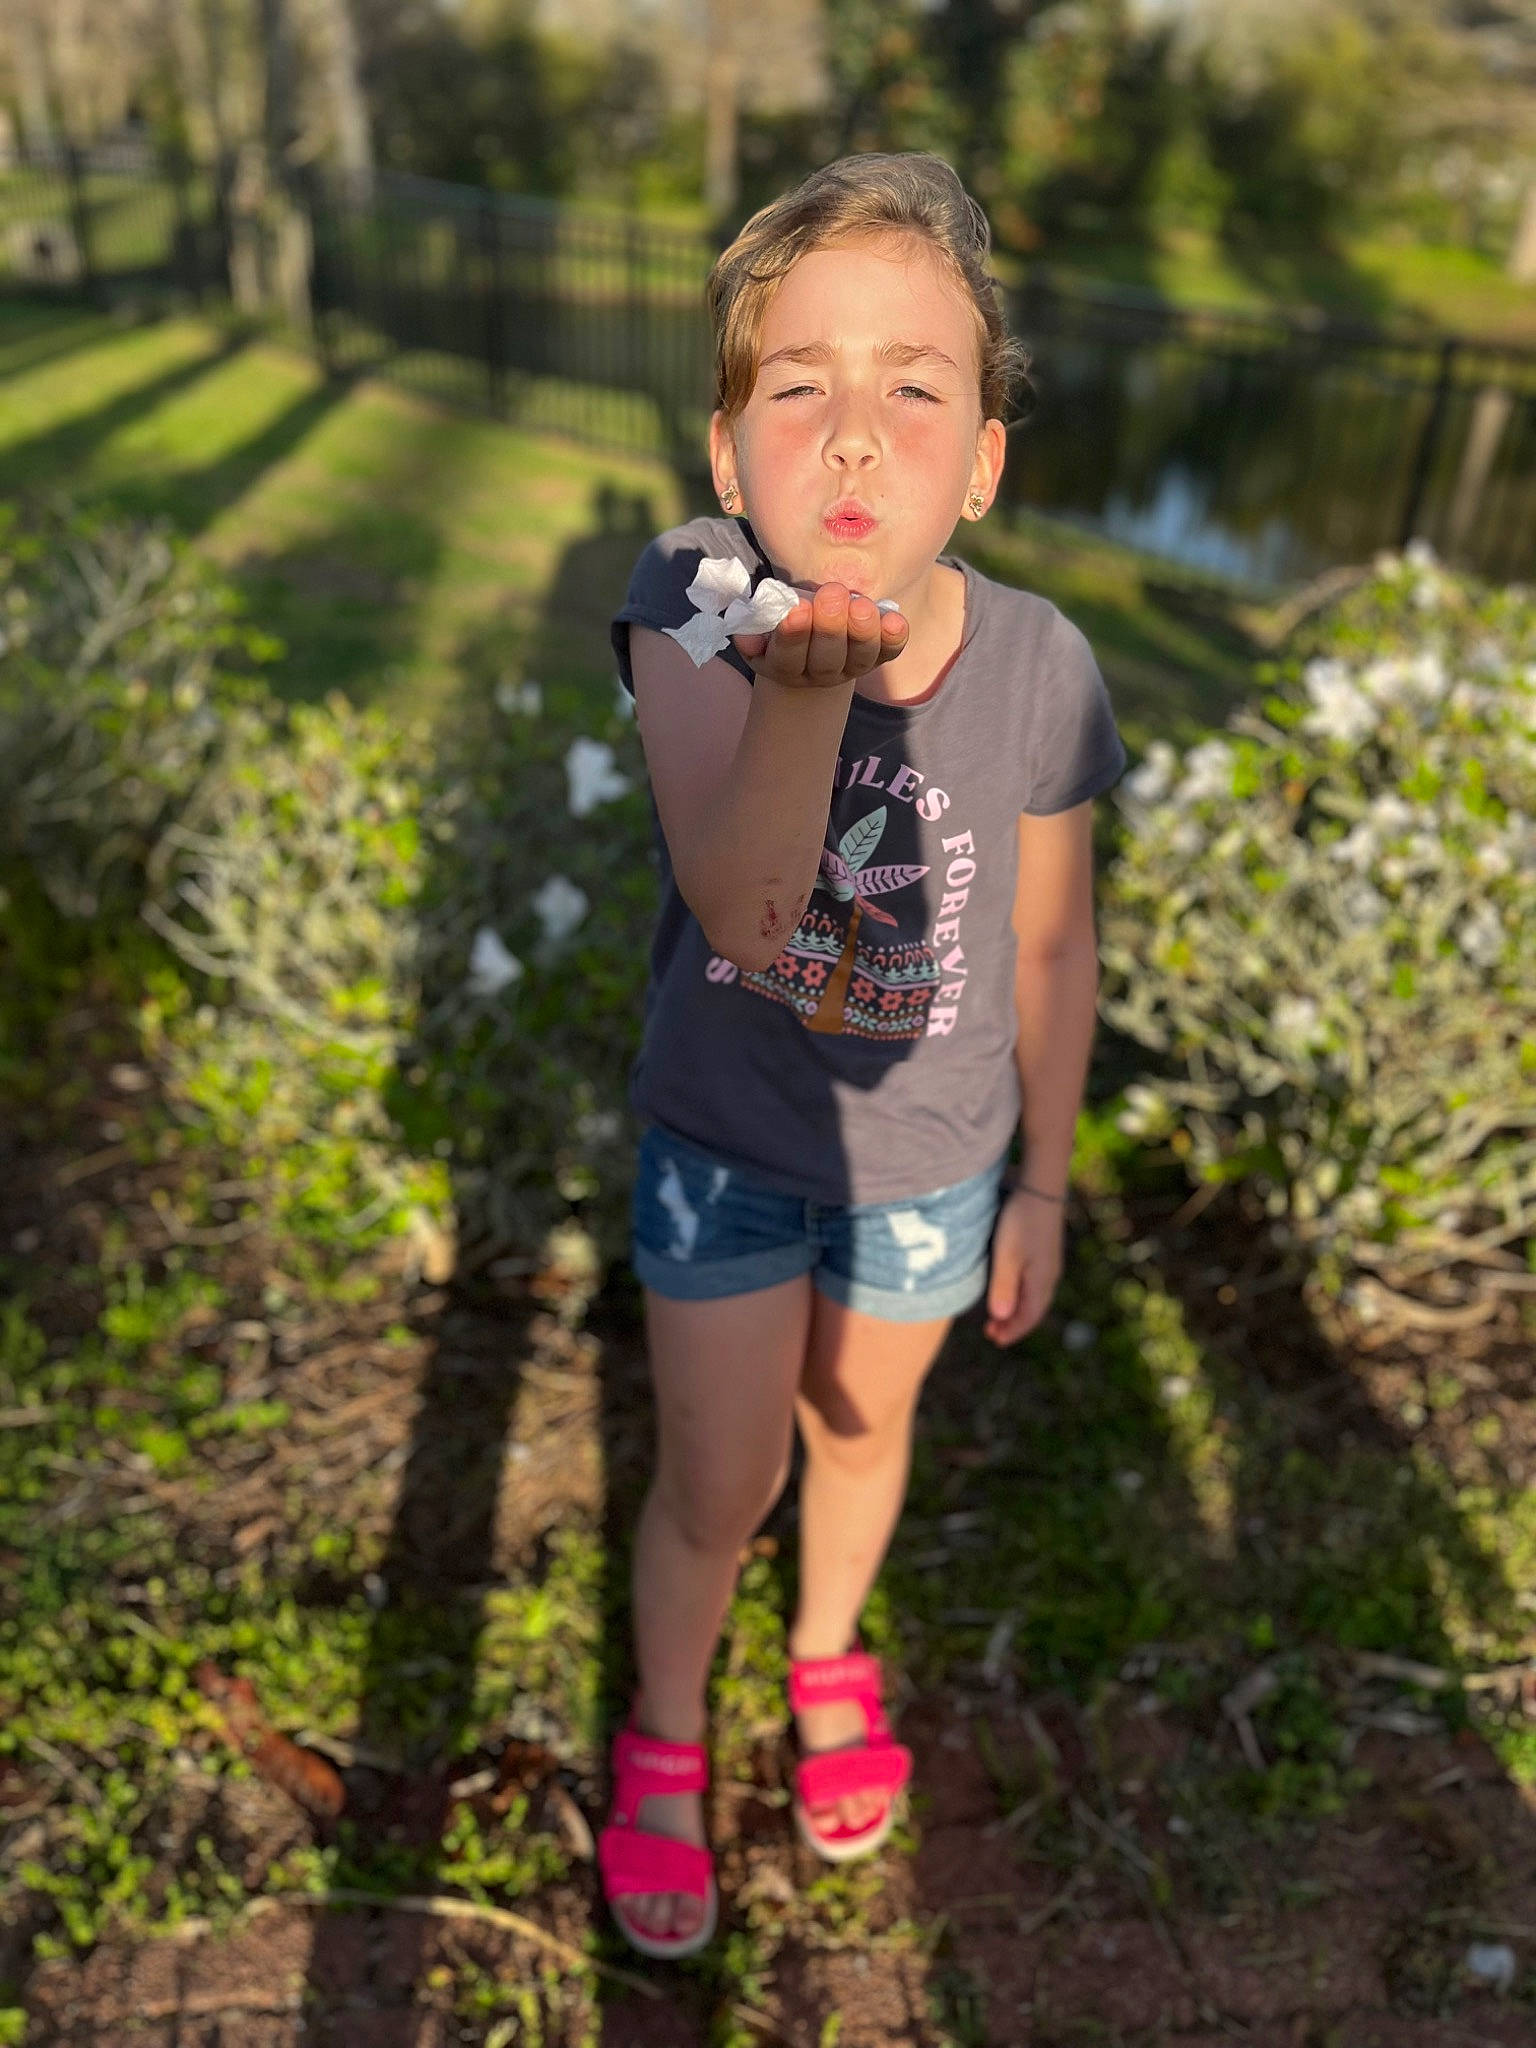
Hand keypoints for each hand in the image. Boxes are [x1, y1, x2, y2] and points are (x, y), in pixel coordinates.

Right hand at [732, 580, 907, 690]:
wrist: (812, 638)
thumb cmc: (781, 621)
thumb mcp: (759, 625)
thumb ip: (751, 625)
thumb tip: (746, 632)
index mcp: (784, 666)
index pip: (787, 658)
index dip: (792, 635)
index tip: (796, 609)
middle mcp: (818, 674)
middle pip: (826, 660)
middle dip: (829, 627)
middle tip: (832, 593)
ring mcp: (851, 668)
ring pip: (859, 658)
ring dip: (862, 631)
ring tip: (861, 605)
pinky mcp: (877, 657)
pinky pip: (888, 652)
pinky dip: (893, 638)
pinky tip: (894, 619)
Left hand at [983, 1187, 1065, 1346]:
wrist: (1040, 1189)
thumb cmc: (1021, 1221)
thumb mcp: (1007, 1255)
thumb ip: (1003, 1286)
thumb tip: (999, 1317)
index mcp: (1041, 1282)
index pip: (1028, 1317)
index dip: (1012, 1331)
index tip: (995, 1340)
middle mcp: (1049, 1277)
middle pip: (1033, 1310)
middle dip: (1013, 1324)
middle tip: (992, 1333)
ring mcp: (1048, 1264)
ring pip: (1034, 1297)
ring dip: (1016, 1310)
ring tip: (998, 1317)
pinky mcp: (1044, 1253)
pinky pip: (1034, 1284)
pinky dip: (1021, 1295)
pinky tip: (1010, 1290)